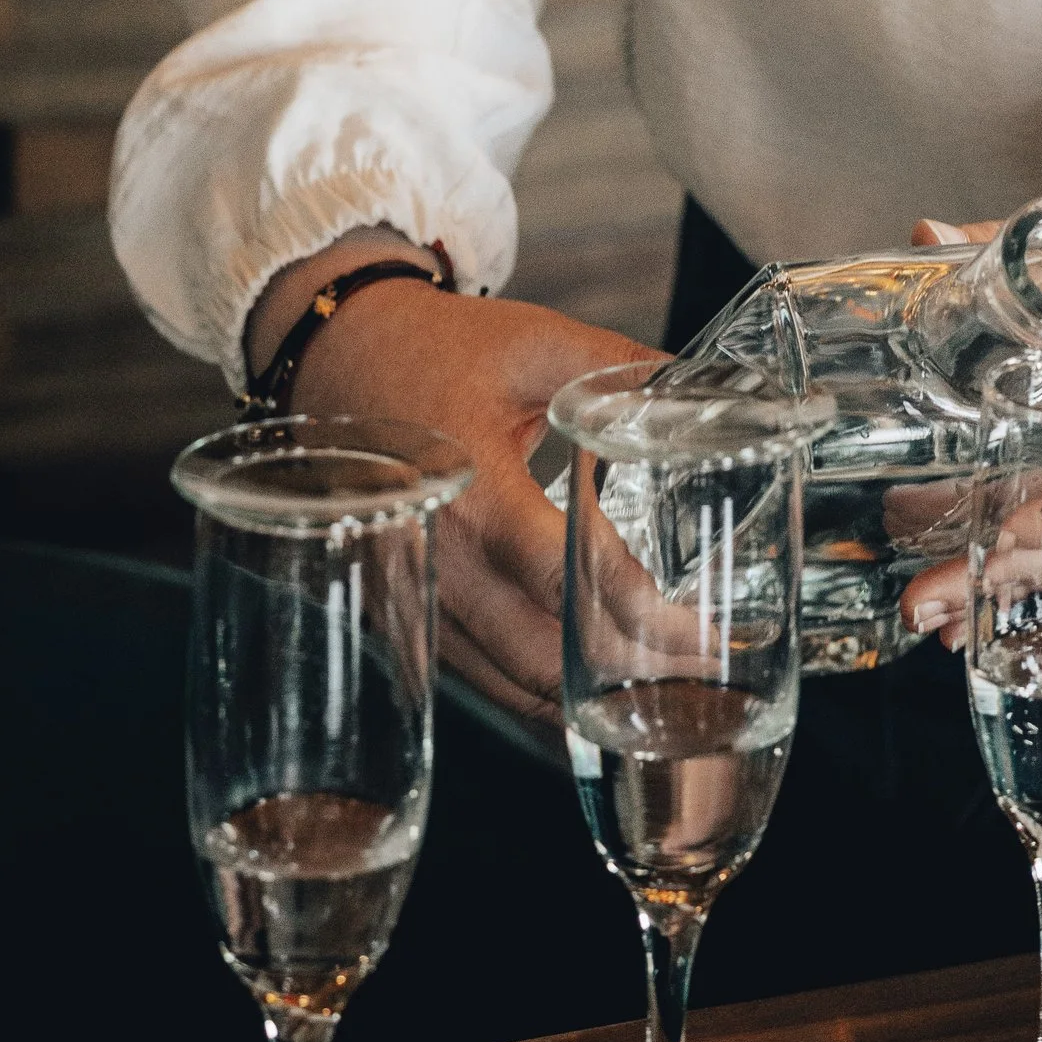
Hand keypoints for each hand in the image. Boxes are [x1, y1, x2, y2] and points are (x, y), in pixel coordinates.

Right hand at [284, 259, 658, 724]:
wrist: (339, 358)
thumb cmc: (437, 348)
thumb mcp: (533, 344)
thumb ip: (619, 369)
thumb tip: (703, 389)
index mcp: (471, 488)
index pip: (558, 573)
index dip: (633, 610)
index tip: (699, 630)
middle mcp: (436, 558)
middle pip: (539, 652)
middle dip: (628, 672)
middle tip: (701, 669)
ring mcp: (412, 597)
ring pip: (507, 681)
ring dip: (585, 697)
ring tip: (662, 690)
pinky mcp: (401, 616)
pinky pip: (475, 675)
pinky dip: (534, 692)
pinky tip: (587, 692)